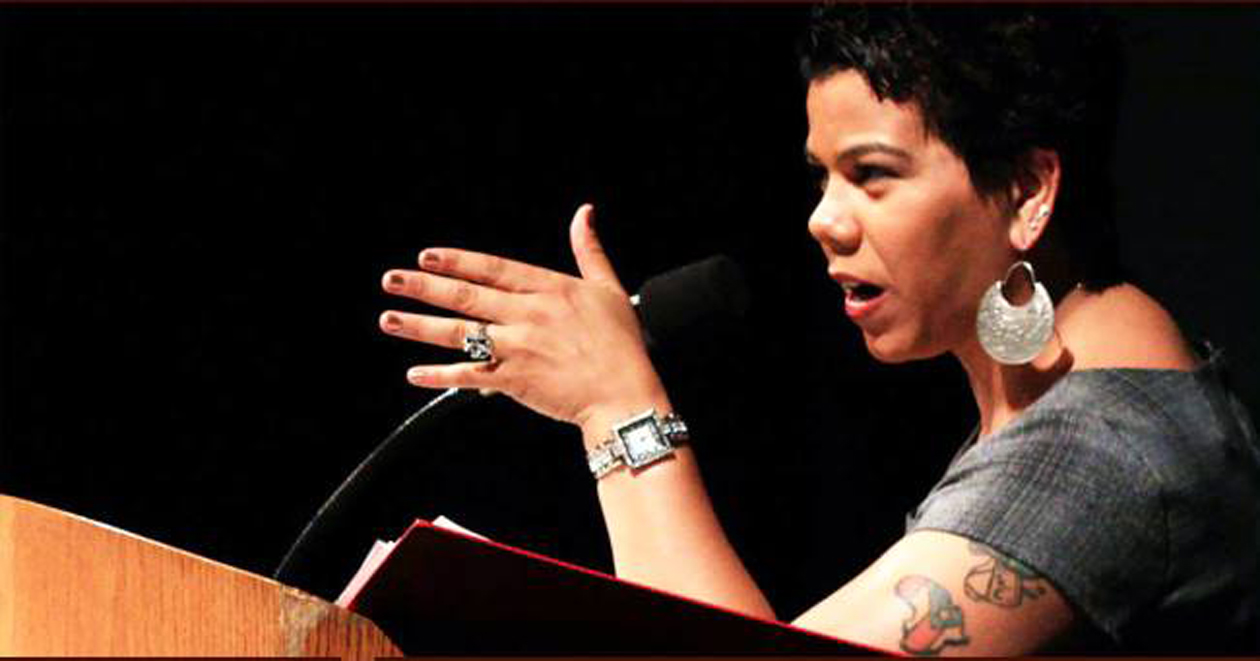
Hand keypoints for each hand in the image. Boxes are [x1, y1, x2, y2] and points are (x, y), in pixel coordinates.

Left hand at [379, 204, 669, 437]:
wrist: (625, 395)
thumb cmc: (622, 346)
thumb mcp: (609, 288)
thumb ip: (590, 250)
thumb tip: (584, 214)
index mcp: (550, 289)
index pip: (493, 268)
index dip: (457, 261)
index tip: (426, 257)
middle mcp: (528, 315)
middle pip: (467, 296)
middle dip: (424, 288)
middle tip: (392, 280)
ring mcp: (519, 348)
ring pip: (460, 333)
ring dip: (420, 326)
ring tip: (390, 319)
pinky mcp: (515, 380)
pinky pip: (469, 376)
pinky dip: (441, 375)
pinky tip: (416, 374)